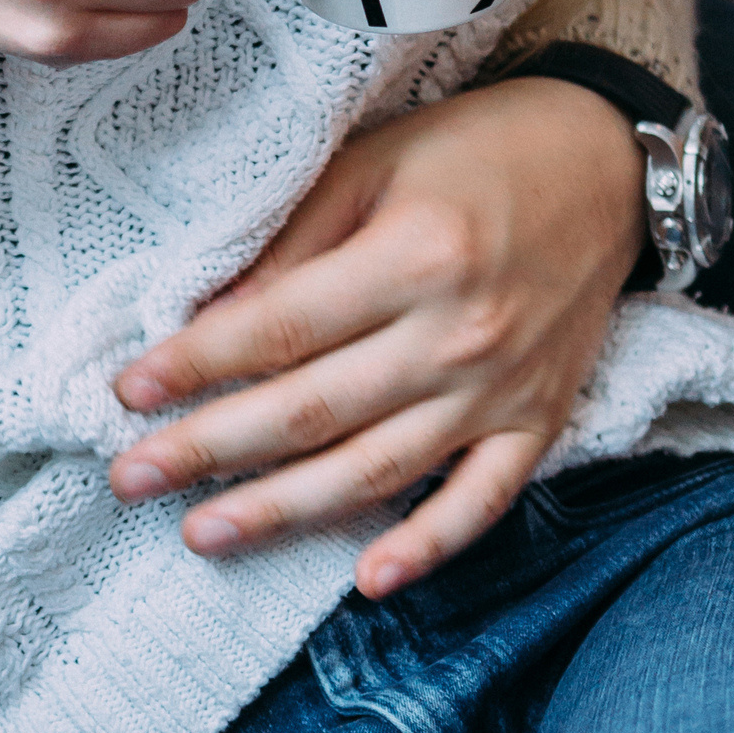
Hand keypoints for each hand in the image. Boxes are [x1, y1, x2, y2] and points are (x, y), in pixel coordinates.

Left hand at [108, 74, 644, 593]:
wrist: (606, 164)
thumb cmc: (475, 151)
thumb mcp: (371, 164)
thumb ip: (294, 245)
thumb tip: (210, 318)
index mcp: (412, 257)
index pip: (278, 330)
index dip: (196, 365)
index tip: (127, 391)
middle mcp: (458, 335)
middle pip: (311, 411)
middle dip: (210, 450)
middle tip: (130, 478)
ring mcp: (503, 389)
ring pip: (377, 470)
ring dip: (284, 510)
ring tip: (203, 534)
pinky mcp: (540, 421)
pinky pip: (481, 501)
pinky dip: (428, 546)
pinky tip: (367, 580)